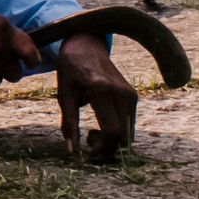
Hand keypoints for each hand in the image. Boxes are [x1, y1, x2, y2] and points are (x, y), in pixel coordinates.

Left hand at [54, 33, 137, 161]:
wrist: (85, 45)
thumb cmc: (70, 69)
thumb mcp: (64, 94)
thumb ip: (69, 122)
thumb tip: (72, 150)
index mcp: (101, 89)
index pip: (112, 130)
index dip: (102, 147)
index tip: (88, 153)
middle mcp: (121, 92)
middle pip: (124, 136)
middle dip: (108, 148)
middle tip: (88, 143)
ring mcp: (130, 94)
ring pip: (129, 133)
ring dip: (112, 141)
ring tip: (92, 133)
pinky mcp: (133, 96)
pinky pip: (129, 124)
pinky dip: (117, 132)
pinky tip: (101, 125)